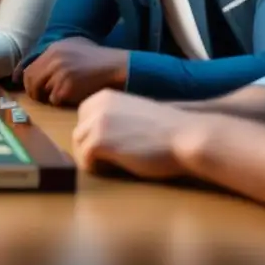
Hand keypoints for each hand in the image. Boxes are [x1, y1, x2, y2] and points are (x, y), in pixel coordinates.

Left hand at [23, 38, 128, 105]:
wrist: (113, 67)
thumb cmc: (96, 57)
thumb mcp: (72, 45)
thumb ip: (54, 53)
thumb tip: (37, 65)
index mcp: (53, 49)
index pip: (29, 68)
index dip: (26, 80)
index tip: (26, 88)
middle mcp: (53, 60)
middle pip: (31, 81)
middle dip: (33, 91)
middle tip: (40, 97)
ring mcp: (59, 74)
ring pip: (42, 91)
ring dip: (49, 96)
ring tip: (60, 95)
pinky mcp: (66, 87)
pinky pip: (54, 100)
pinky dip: (59, 101)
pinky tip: (70, 97)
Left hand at [73, 89, 193, 179]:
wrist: (186, 136)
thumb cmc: (166, 130)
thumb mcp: (132, 114)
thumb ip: (113, 117)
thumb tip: (95, 134)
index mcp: (105, 96)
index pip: (83, 117)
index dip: (94, 133)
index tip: (112, 144)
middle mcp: (96, 105)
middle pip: (78, 132)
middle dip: (90, 146)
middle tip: (112, 158)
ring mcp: (96, 122)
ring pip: (78, 146)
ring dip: (92, 158)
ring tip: (114, 164)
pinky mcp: (99, 141)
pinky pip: (84, 160)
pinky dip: (96, 168)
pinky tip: (115, 168)